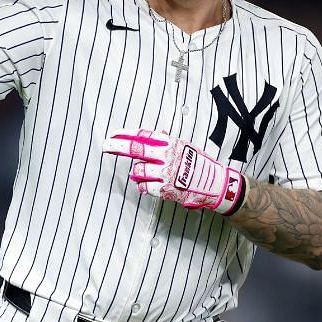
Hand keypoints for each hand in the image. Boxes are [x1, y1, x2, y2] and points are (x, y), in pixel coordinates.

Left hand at [102, 128, 245, 214]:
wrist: (216, 184)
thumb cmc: (199, 164)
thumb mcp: (184, 147)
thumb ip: (168, 142)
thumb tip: (157, 132)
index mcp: (170, 143)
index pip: (143, 135)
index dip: (125, 134)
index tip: (113, 134)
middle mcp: (166, 156)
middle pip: (135, 148)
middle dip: (117, 146)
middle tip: (105, 146)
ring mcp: (165, 173)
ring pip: (137, 170)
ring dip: (137, 172)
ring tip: (143, 173)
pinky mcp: (165, 189)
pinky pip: (144, 187)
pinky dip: (142, 186)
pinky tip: (146, 184)